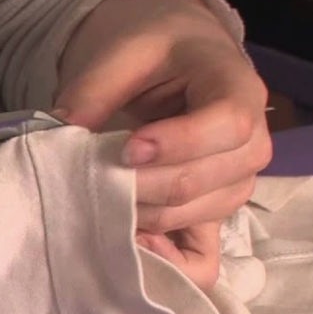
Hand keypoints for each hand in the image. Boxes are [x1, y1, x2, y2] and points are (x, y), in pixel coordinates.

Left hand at [54, 0, 271, 290]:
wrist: (178, 65)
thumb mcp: (124, 52)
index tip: (126, 148)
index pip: (227, 124)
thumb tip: (60, 134)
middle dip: (142, 186)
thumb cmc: (156, 54)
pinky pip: (202, 260)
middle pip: (203, 180)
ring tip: (99, 200)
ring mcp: (237, 186)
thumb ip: (94, 89)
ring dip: (142, 215)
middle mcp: (252, 144)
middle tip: (92, 178)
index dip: (179, 143)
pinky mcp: (214, 217)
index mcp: (239, 88)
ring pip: (194, 216)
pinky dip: (166, 261)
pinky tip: (129, 243)